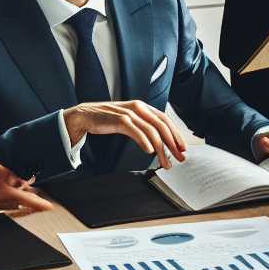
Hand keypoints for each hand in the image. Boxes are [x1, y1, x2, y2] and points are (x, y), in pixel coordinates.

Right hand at [0, 150, 50, 212]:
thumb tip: (16, 179)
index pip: (22, 198)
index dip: (37, 203)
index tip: (49, 207)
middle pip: (20, 202)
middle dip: (32, 198)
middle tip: (39, 190)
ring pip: (13, 205)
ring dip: (23, 199)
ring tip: (30, 190)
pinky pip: (4, 206)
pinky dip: (13, 201)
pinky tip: (16, 193)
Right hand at [64, 100, 188, 167]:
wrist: (85, 116)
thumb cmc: (108, 120)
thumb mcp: (130, 121)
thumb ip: (144, 128)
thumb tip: (160, 144)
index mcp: (144, 107)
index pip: (166, 121)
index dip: (176, 135)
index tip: (183, 148)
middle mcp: (139, 108)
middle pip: (162, 126)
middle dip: (173, 144)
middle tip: (180, 158)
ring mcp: (129, 113)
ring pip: (152, 131)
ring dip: (161, 149)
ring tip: (165, 162)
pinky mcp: (119, 119)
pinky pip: (136, 131)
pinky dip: (144, 141)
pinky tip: (150, 150)